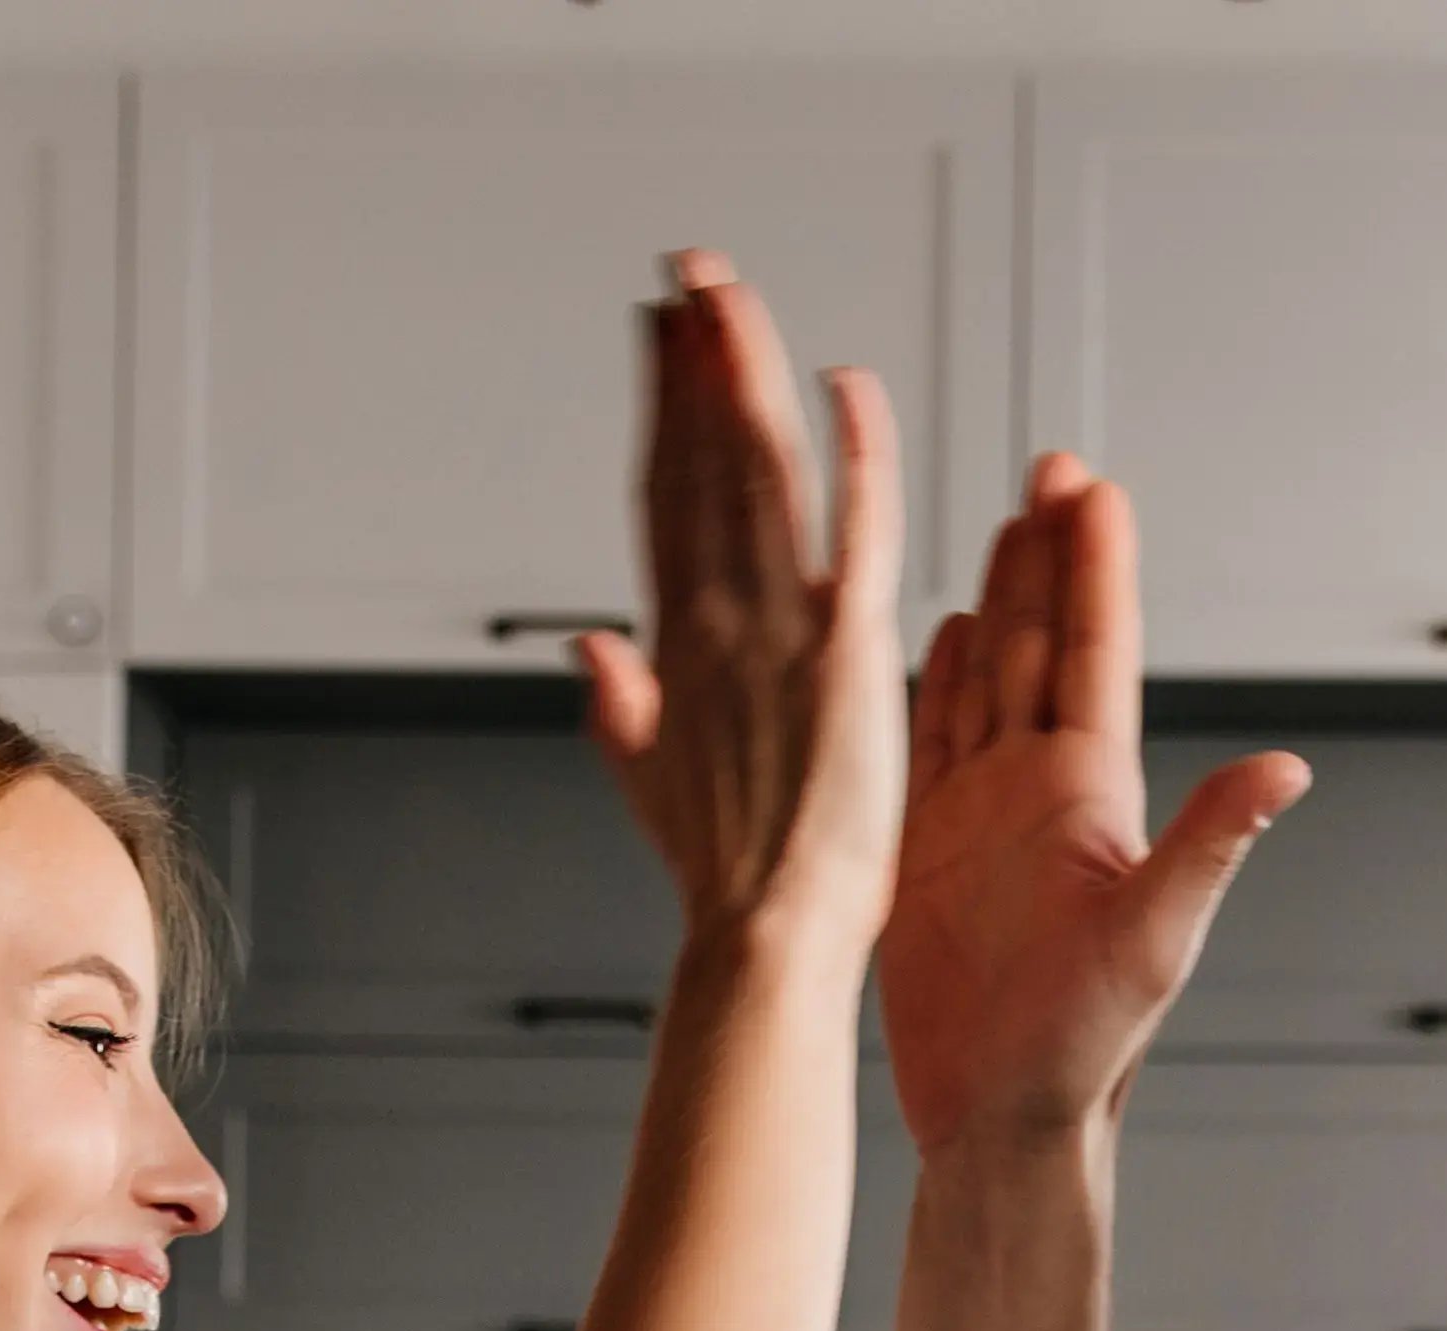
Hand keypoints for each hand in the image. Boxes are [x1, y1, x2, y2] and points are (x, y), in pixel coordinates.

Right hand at [577, 251, 906, 953]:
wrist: (764, 941)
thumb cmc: (723, 882)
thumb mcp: (648, 782)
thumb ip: (619, 704)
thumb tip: (590, 645)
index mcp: (679, 646)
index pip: (666, 496)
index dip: (663, 410)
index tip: (661, 342)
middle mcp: (721, 621)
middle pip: (701, 460)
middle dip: (694, 361)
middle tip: (692, 274)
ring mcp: (780, 630)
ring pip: (760, 473)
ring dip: (746, 374)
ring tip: (731, 295)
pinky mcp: (847, 653)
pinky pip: (856, 532)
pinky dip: (856, 457)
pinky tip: (848, 385)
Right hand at [880, 454, 1308, 1155]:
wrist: (1003, 1121)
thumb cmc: (1088, 1048)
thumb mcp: (1157, 936)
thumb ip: (1212, 842)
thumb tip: (1286, 768)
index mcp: (1092, 794)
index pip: (1094, 653)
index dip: (1092, 568)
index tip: (1089, 486)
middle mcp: (1038, 793)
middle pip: (1038, 643)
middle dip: (1043, 554)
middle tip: (1045, 469)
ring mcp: (980, 817)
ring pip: (984, 678)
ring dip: (991, 599)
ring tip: (995, 524)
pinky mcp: (925, 853)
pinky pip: (922, 743)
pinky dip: (927, 680)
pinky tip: (931, 631)